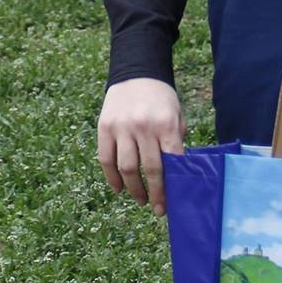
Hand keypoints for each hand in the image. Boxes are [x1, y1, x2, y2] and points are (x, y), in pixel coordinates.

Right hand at [98, 78, 184, 214]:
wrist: (136, 74)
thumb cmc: (161, 100)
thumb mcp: (177, 116)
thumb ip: (175, 143)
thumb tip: (176, 176)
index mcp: (166, 123)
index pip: (171, 162)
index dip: (172, 186)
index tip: (173, 203)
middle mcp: (143, 126)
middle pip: (149, 168)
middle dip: (155, 193)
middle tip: (158, 208)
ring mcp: (121, 127)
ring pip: (126, 168)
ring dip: (133, 189)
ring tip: (140, 199)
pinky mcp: (104, 127)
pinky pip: (105, 159)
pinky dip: (112, 178)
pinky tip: (119, 189)